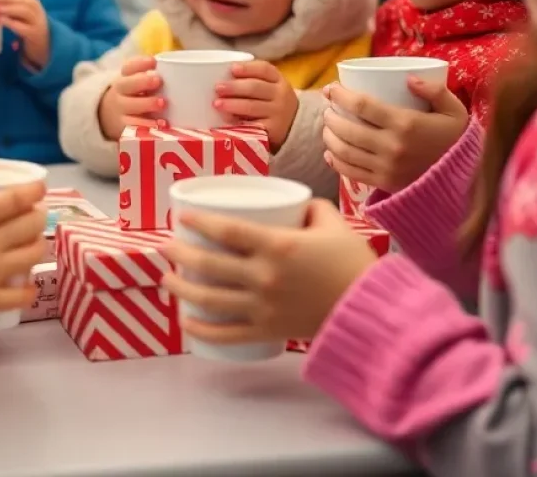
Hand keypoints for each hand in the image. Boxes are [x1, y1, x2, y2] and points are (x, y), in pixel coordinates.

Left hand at [0, 0, 49, 68]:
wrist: (43, 41)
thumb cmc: (26, 22)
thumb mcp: (20, 8)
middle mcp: (36, 8)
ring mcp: (37, 21)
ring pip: (25, 11)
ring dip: (10, 8)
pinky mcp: (34, 34)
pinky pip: (23, 27)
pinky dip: (11, 23)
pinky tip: (1, 20)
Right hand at [0, 165, 47, 326]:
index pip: (12, 199)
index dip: (31, 191)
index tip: (38, 187)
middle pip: (28, 226)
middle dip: (36, 217)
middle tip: (34, 214)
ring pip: (30, 257)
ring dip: (36, 247)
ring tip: (33, 244)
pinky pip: (18, 298)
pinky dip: (27, 291)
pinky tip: (27, 287)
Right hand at [97, 56, 163, 141]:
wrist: (108, 115)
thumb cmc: (134, 95)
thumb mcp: (137, 83)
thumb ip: (153, 76)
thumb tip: (181, 72)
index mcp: (125, 77)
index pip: (129, 67)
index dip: (140, 63)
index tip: (153, 61)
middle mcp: (120, 91)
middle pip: (126, 84)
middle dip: (142, 82)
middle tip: (158, 80)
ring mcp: (120, 109)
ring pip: (129, 105)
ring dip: (146, 104)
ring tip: (163, 103)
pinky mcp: (123, 127)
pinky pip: (133, 126)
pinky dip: (146, 125)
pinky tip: (160, 124)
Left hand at [162, 200, 376, 342]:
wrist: (371, 310)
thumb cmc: (354, 263)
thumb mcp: (332, 223)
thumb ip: (311, 207)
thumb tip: (296, 202)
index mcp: (278, 246)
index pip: (227, 232)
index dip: (200, 223)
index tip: (182, 217)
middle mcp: (265, 277)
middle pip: (210, 264)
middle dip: (181, 254)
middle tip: (164, 246)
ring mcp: (264, 307)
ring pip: (211, 300)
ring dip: (182, 289)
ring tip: (167, 279)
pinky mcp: (268, 331)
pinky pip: (228, 333)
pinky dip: (203, 330)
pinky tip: (186, 322)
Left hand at [214, 59, 298, 149]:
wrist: (293, 125)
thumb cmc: (271, 101)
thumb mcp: (270, 87)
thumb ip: (252, 80)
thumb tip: (222, 78)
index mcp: (278, 79)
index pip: (264, 69)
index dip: (247, 68)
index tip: (232, 68)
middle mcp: (280, 95)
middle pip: (256, 87)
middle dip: (235, 87)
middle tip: (218, 88)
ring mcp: (277, 113)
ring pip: (252, 106)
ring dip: (233, 104)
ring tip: (217, 104)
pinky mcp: (272, 130)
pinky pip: (253, 125)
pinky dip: (239, 123)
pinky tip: (227, 121)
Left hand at [323, 77, 468, 192]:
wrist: (466, 179)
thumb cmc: (457, 139)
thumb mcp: (455, 110)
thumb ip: (435, 90)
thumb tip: (408, 78)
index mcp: (406, 124)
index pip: (361, 105)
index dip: (340, 95)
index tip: (331, 88)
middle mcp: (392, 146)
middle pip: (347, 129)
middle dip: (330, 115)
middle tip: (327, 107)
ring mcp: (386, 168)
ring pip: (345, 151)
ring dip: (329, 137)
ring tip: (327, 126)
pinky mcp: (384, 184)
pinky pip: (352, 173)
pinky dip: (336, 162)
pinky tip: (330, 152)